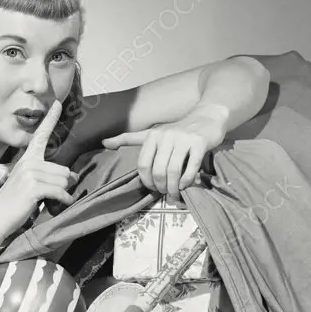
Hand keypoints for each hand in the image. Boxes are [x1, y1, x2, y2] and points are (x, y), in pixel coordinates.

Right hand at [0, 100, 77, 237]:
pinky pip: (60, 191)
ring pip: (63, 180)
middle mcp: (28, 163)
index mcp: (27, 159)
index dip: (50, 119)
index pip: (40, 136)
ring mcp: (30, 174)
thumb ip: (48, 176)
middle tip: (52, 196)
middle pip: (63, 170)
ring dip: (63, 194)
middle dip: (63, 185)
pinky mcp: (33, 187)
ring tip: (49, 201)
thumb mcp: (29, 185)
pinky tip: (57, 205)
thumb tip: (73, 176)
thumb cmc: (14, 204)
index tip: (58, 103)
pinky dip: (63, 200)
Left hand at [101, 113, 224, 196]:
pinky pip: (191, 167)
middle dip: (161, 187)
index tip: (152, 188)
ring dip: (173, 187)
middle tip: (165, 193)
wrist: (206, 118)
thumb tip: (104, 143)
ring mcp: (183, 139)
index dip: (147, 181)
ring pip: (174, 170)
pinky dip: (187, 181)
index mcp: (152, 136)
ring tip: (174, 193)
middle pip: (158, 170)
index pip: (143, 165)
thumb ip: (129, 139)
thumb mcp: (151, 133)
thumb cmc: (177, 130)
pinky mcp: (199, 143)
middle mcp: (166, 136)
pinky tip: (185, 185)